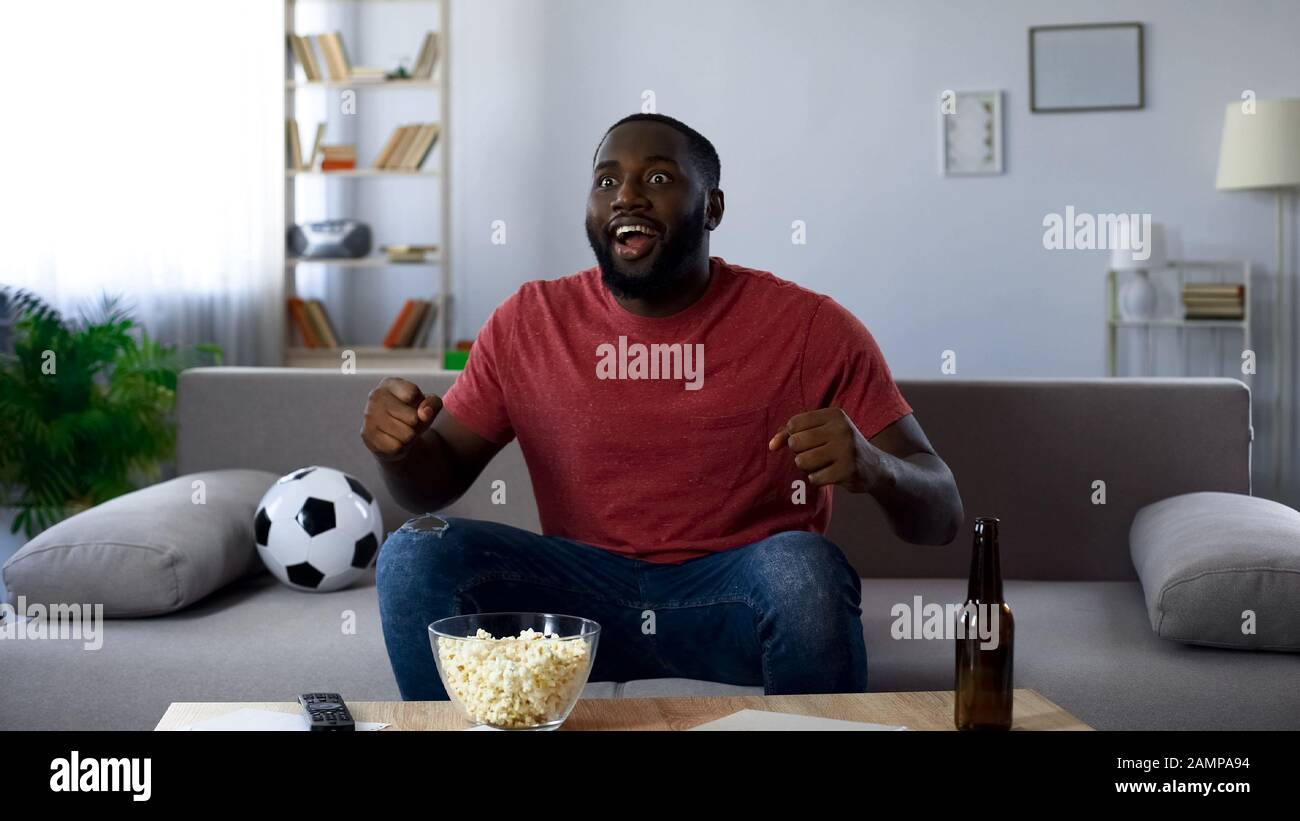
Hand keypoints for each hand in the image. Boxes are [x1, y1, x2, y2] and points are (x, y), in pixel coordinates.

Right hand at [360, 377, 441, 461]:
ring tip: (402, 432)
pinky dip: (400, 448)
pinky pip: (396, 447)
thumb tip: (424, 413)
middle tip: (409, 423)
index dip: (421, 405)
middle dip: (416, 424)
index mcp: (390, 384)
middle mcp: (376, 396)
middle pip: (412, 418)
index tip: (415, 407)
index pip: (413, 394)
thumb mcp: (428, 406)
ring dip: (410, 437)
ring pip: (406, 435)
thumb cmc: (412, 415)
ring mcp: (369, 416)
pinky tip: (394, 440)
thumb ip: (432, 404)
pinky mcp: (367, 435)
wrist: (394, 436)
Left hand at [768, 407, 886, 492]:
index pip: (794, 423)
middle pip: (796, 442)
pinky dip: (817, 479)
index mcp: (834, 414)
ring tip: (820, 465)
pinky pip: (814, 478)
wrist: (875, 467)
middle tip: (814, 454)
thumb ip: (792, 433)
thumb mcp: (822, 431)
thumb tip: (772, 445)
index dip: (791, 436)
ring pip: (802, 461)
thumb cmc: (840, 446)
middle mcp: (841, 429)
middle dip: (799, 452)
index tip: (803, 442)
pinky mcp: (848, 470)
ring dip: (806, 467)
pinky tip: (829, 474)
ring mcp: (846, 449)